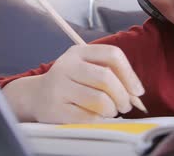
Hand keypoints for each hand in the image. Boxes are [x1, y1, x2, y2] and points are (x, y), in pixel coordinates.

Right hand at [30, 44, 144, 123]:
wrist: (36, 96)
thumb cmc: (70, 83)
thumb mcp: (86, 69)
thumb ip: (110, 75)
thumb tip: (135, 93)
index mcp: (78, 52)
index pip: (112, 55)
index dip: (130, 74)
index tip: (137, 90)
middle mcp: (67, 66)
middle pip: (106, 78)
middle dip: (123, 96)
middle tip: (125, 105)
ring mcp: (59, 87)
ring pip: (100, 100)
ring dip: (112, 110)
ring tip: (110, 111)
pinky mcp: (56, 109)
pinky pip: (89, 118)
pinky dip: (99, 120)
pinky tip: (97, 118)